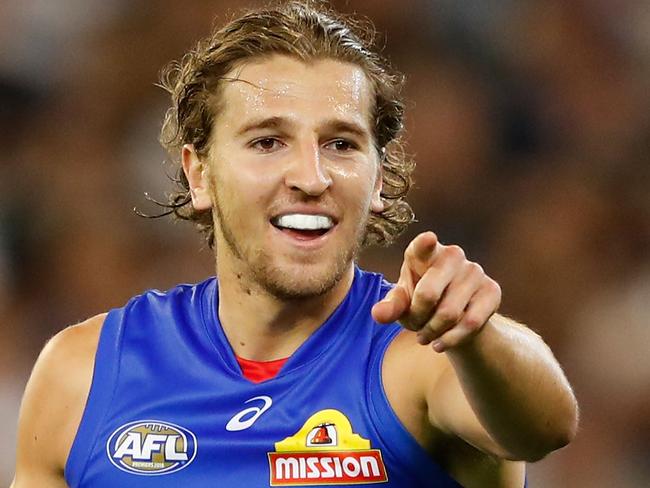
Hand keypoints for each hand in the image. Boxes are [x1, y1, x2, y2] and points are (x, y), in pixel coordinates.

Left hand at [371, 232, 500, 351]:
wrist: (453, 317)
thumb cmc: (420, 302)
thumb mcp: (402, 304)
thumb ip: (390, 307)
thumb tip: (378, 315)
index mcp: (424, 253)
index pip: (422, 247)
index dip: (424, 244)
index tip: (428, 240)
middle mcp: (452, 255)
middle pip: (428, 294)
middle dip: (417, 318)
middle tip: (414, 327)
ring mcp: (474, 271)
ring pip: (449, 313)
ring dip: (433, 331)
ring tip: (425, 336)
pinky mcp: (492, 290)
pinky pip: (471, 323)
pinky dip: (452, 339)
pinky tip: (440, 343)